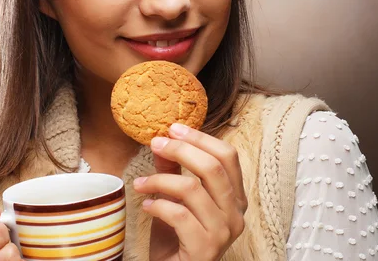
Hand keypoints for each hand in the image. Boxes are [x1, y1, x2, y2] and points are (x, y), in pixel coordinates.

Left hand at [134, 123, 246, 260]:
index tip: (174, 129)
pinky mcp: (205, 248)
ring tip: (141, 183)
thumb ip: (173, 172)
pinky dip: (158, 206)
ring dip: (160, 180)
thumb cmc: (178, 240)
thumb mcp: (176, 200)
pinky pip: (179, 215)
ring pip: (193, 189)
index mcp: (235, 197)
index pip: (228, 156)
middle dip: (181, 150)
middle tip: (155, 144)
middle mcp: (236, 213)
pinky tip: (146, 206)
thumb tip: (162, 142)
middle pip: (212, 167)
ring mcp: (223, 232)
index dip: (201, 138)